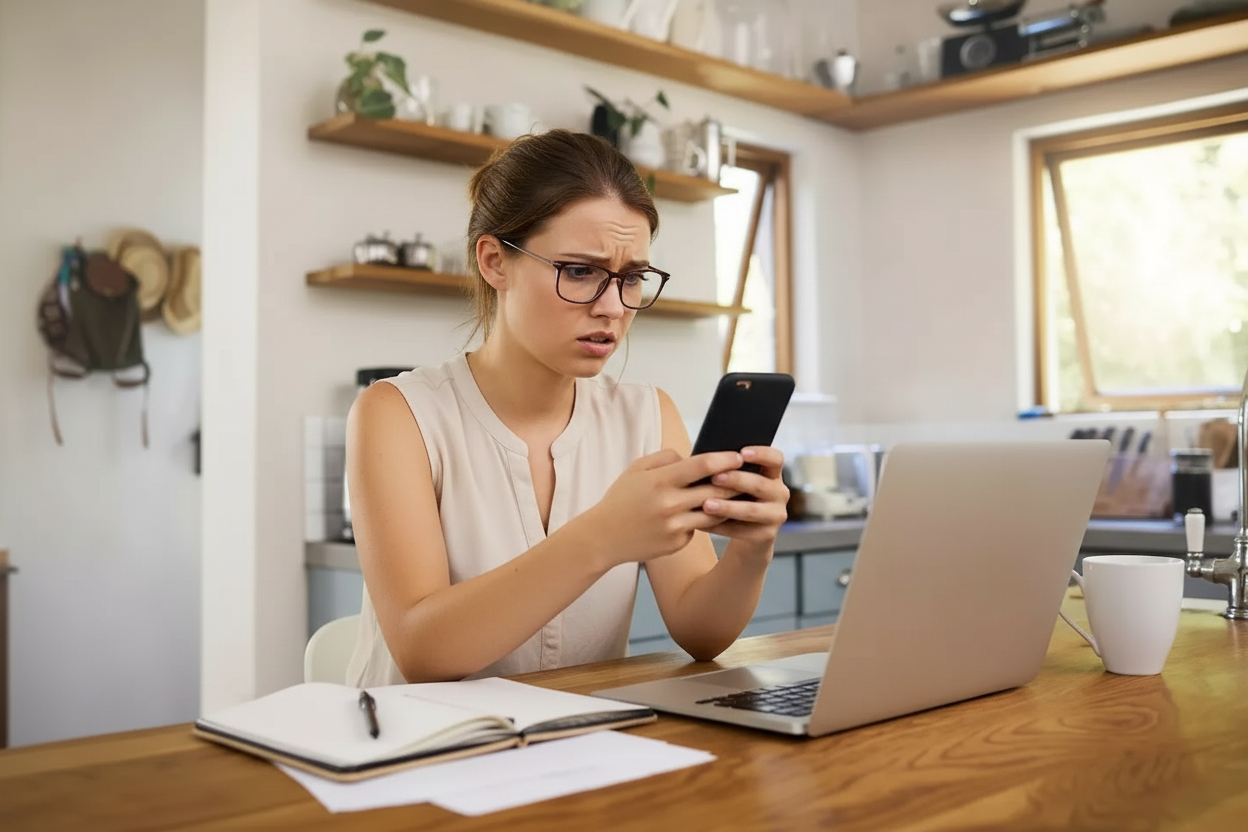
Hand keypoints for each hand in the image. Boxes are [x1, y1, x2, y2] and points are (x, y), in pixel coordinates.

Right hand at [581, 448, 746, 566]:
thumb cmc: (621, 499)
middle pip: (715, 490)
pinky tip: (707, 515)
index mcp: (660, 481)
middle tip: (747, 475)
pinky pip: (698, 528)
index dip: (724, 459)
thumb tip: (691, 457)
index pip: (702, 466)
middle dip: (735, 482)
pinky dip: (703, 520)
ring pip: (714, 513)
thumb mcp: (636, 469)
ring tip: (738, 496)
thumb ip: (665, 458)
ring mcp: (675, 526)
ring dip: (727, 504)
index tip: (738, 456)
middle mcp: (670, 504)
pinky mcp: (677, 543)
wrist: (603, 537)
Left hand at [699, 446, 788, 546]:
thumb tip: (701, 458)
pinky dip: (721, 526)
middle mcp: (780, 493)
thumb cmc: (735, 497)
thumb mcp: (737, 482)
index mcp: (773, 475)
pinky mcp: (767, 535)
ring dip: (728, 507)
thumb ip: (728, 469)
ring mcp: (776, 515)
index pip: (775, 459)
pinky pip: (742, 530)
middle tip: (715, 478)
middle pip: (760, 484)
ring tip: (706, 504)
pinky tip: (703, 523)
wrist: (744, 532)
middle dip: (736, 480)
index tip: (741, 453)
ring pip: (751, 510)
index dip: (761, 454)